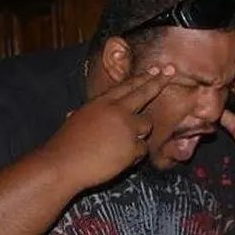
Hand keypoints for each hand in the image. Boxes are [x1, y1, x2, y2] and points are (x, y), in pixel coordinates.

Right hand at [41, 66, 174, 189]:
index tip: (155, 70)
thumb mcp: (74, 121)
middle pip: (143, 93)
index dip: (142, 78)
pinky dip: (133, 156)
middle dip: (158, 82)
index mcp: (101, 102)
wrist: (63, 164)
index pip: (126, 86)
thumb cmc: (65, 146)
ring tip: (117, 146)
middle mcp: (116, 110)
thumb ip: (84, 116)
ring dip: (138, 134)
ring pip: (146, 125)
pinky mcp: (132, 146)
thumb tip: (72, 113)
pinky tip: (116, 159)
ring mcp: (126, 127)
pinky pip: (142, 149)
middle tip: (171, 72)